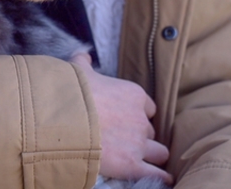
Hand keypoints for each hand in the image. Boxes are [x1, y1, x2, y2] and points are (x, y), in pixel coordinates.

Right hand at [71, 53, 172, 184]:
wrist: (64, 119)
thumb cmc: (72, 94)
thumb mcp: (78, 71)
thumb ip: (84, 63)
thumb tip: (83, 55)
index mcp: (134, 95)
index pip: (147, 108)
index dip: (139, 115)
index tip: (128, 120)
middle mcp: (140, 119)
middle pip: (150, 131)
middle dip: (142, 137)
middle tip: (128, 141)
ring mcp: (138, 143)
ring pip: (159, 152)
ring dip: (153, 156)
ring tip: (146, 161)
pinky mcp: (132, 165)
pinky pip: (157, 174)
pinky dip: (161, 177)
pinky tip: (165, 180)